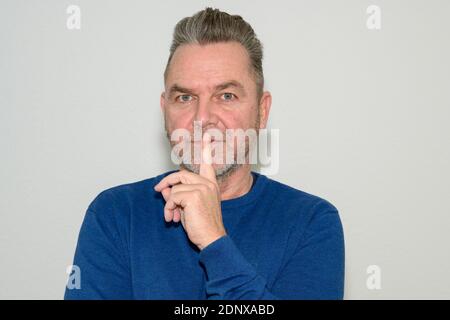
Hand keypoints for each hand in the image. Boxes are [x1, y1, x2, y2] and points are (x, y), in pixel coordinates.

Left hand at [154, 132, 226, 249]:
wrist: (211, 238)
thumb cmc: (202, 225)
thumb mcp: (188, 206)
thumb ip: (178, 194)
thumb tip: (163, 189)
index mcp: (211, 185)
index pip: (207, 164)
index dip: (206, 148)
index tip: (207, 135)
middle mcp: (208, 184)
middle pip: (181, 175)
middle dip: (166, 183)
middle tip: (157, 192)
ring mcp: (202, 188)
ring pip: (175, 188)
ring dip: (169, 203)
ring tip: (171, 216)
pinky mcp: (195, 195)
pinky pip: (173, 196)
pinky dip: (169, 208)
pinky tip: (174, 219)